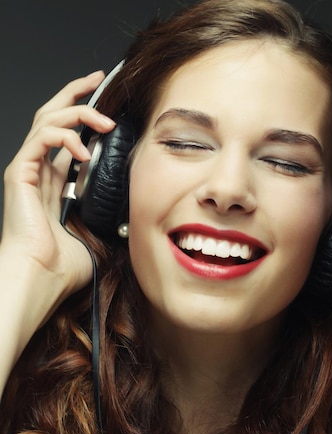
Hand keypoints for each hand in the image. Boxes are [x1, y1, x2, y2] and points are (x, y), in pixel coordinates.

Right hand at [2, 71, 115, 304]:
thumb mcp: (97, 235)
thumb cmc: (62, 266)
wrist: (41, 278)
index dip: (82, 113)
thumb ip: (109, 218)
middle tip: (97, 81)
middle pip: (53, 116)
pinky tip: (85, 151)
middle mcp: (40, 171)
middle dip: (75, 94)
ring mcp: (28, 170)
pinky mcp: (20, 173)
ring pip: (47, 120)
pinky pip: (41, 139)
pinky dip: (64, 137)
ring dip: (78, 113)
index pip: (67, 135)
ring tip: (105, 122)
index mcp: (56, 183)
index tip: (103, 99)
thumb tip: (134, 214)